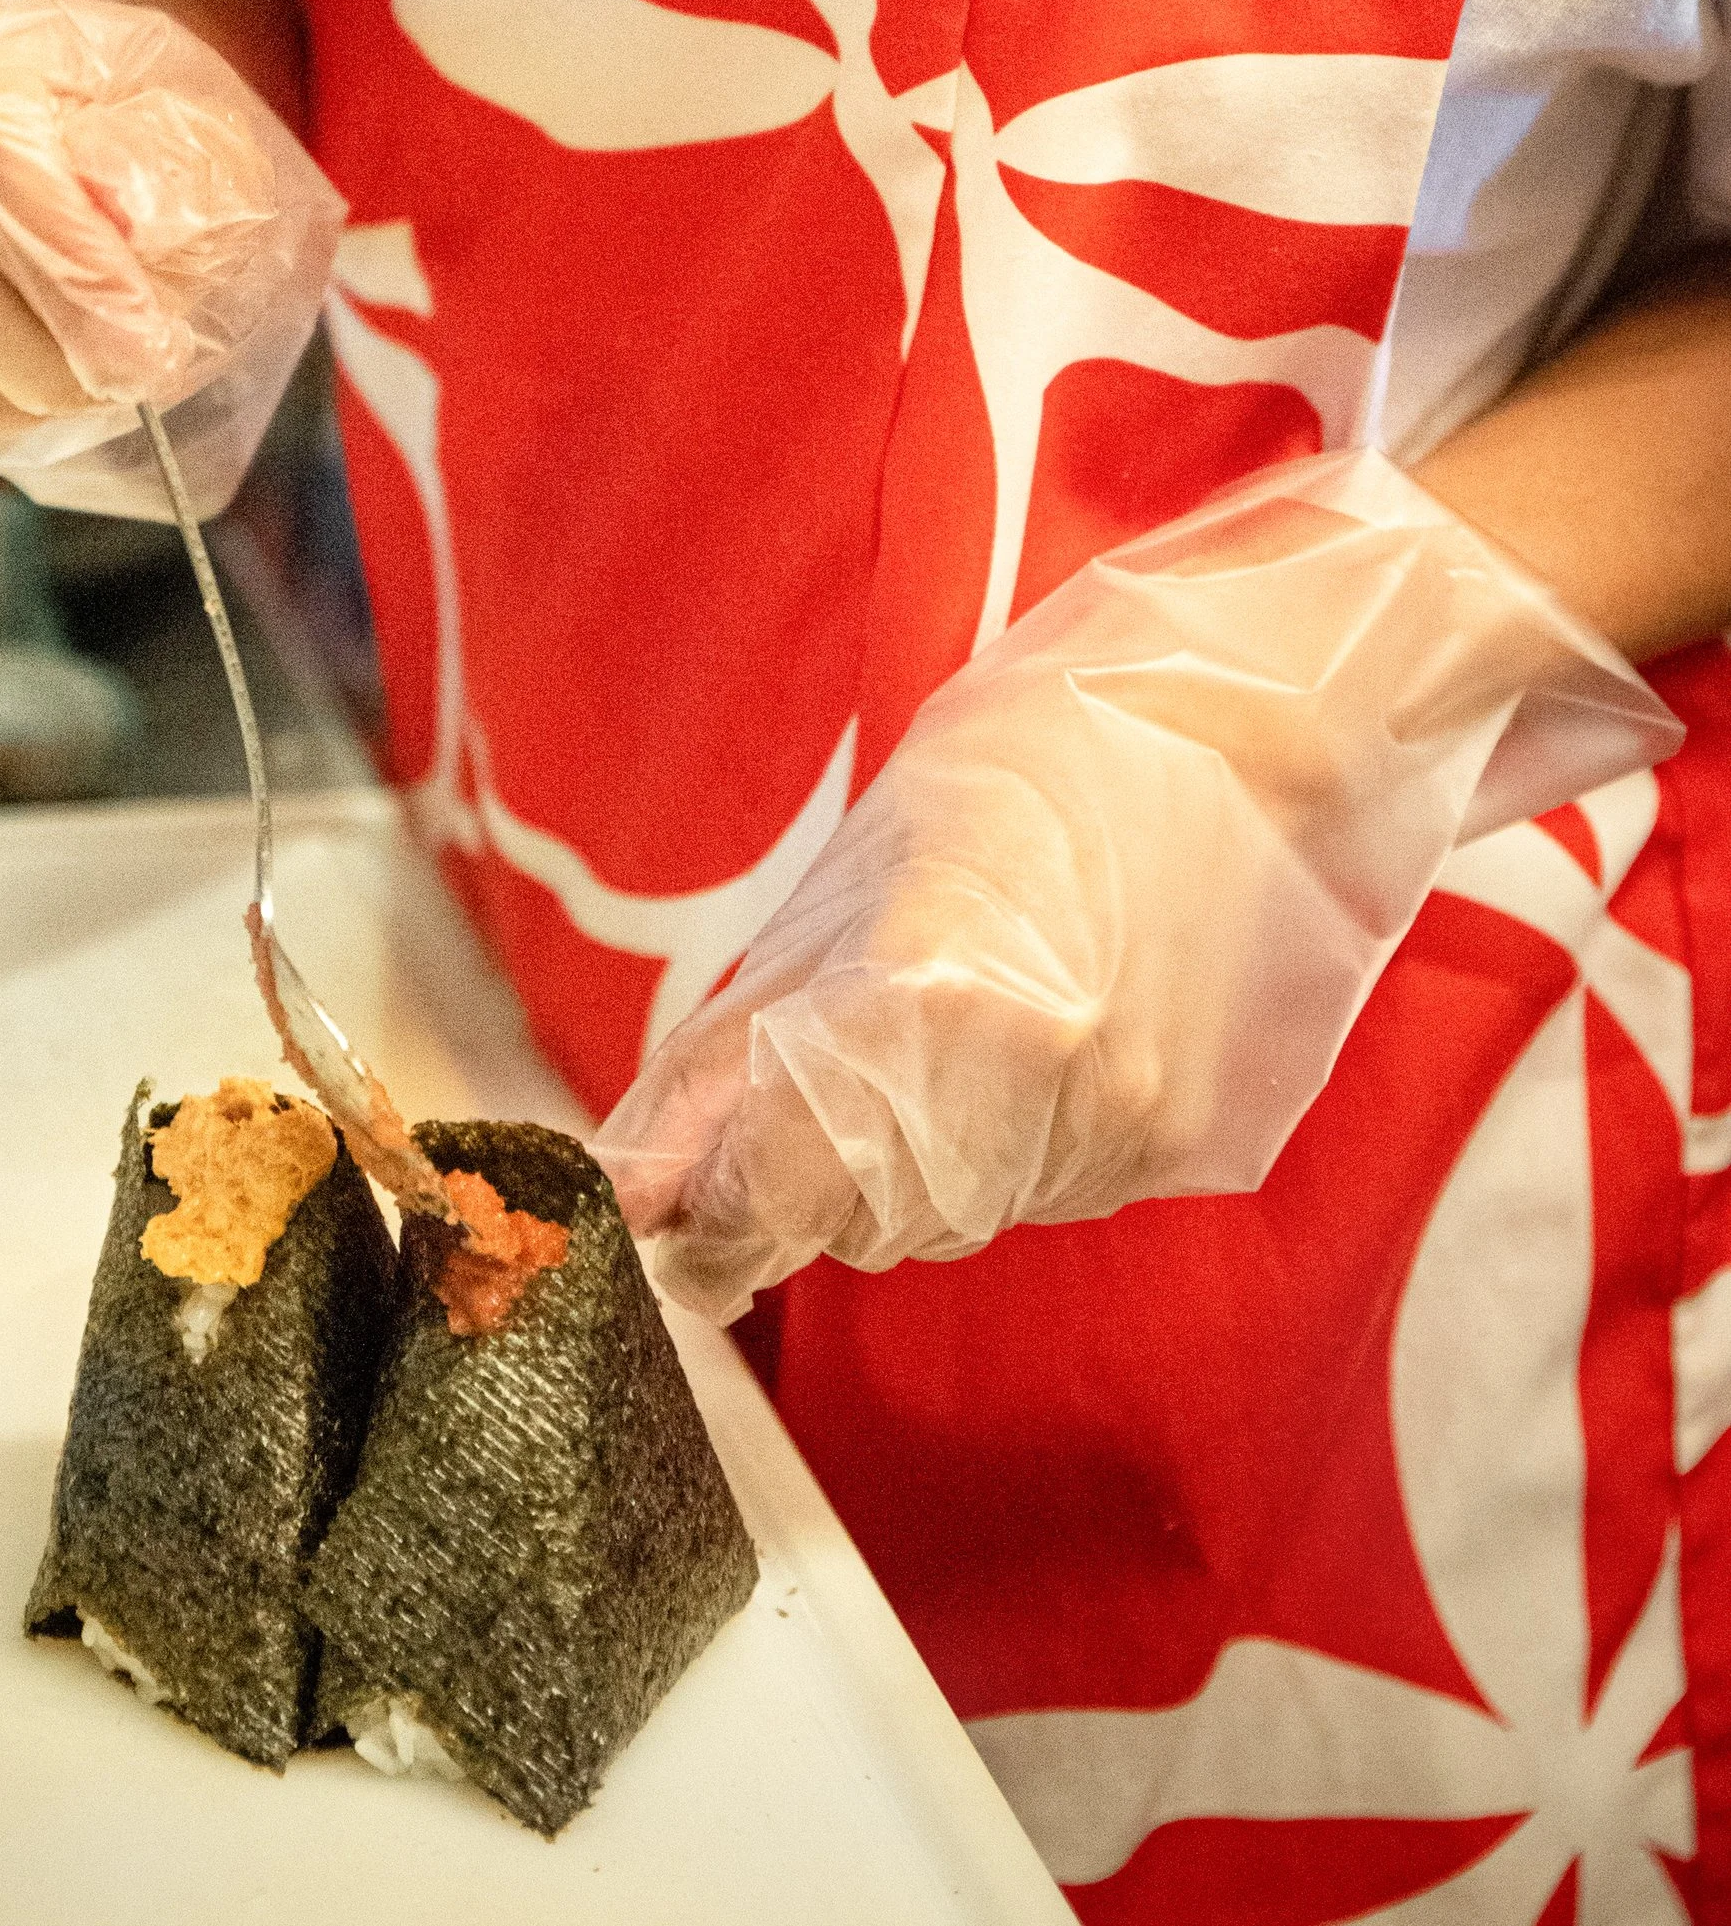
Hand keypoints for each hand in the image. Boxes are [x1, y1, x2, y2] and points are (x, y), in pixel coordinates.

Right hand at [0, 0, 344, 517]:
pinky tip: (7, 395)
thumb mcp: (198, 119)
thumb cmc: (137, 122)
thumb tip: (123, 210)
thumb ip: (177, 165)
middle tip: (130, 379)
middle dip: (48, 360)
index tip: (144, 351)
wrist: (79, 117)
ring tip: (75, 384)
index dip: (69, 275)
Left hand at [597, 446, 1678, 1323]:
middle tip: (803, 1074)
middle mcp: (1044, 1092)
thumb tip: (644, 1166)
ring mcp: (1134, 1136)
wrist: (1294, 715)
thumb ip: (753, 1031)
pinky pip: (1052, 1190)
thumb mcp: (871, 856)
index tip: (674, 1198)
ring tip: (941, 1017)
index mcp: (942, 993)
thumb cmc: (1065, 739)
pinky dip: (1007, 1143)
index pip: (784, 1193)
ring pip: (957, 1217)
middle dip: (804, 1178)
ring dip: (909, 1157)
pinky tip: (1031, 1030)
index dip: (715, 1207)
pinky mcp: (1200, 1155)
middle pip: (865, 1223)